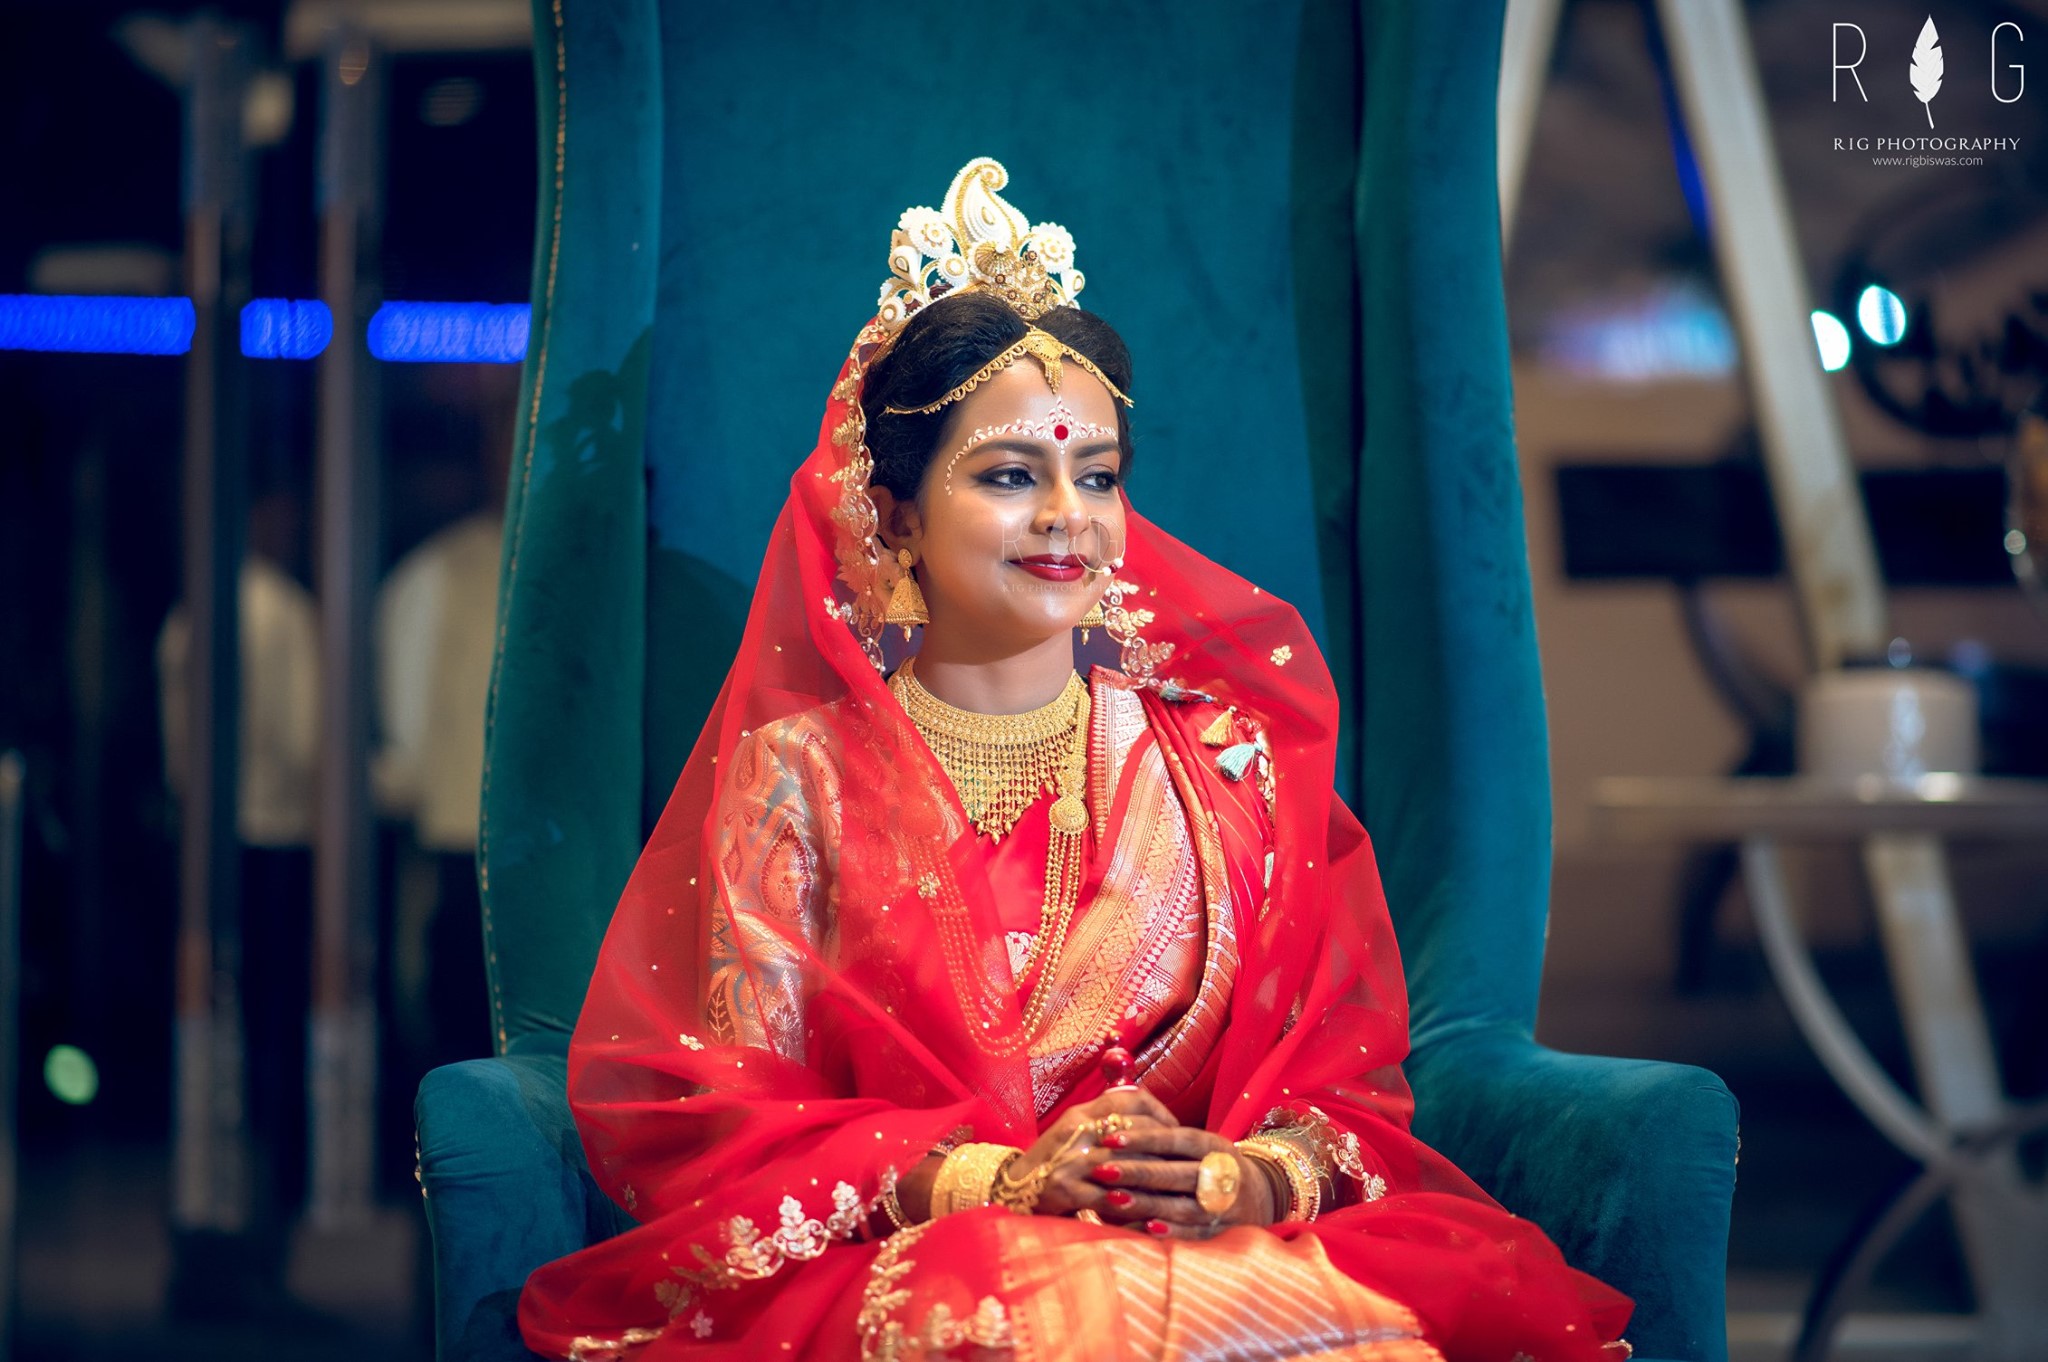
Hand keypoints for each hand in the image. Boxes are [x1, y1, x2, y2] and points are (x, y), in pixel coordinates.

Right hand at [1017, 1089, 1178, 1218]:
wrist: (1013, 1190)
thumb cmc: (1054, 1163)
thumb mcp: (1078, 1133)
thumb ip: (1109, 1123)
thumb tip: (1153, 1123)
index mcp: (1082, 1113)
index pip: (1131, 1098)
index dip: (1162, 1114)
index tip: (1177, 1132)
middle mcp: (1076, 1130)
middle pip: (1134, 1130)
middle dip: (1165, 1149)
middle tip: (1185, 1164)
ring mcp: (1069, 1159)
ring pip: (1126, 1162)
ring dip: (1154, 1178)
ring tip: (1175, 1189)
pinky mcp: (1065, 1189)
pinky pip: (1108, 1196)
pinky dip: (1132, 1204)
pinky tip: (1149, 1212)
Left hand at [1063, 1125, 1280, 1238]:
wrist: (1261, 1197)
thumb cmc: (1212, 1165)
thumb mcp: (1199, 1144)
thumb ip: (1164, 1134)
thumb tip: (1119, 1114)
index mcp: (1212, 1146)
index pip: (1176, 1139)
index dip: (1143, 1138)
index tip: (1110, 1138)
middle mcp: (1220, 1174)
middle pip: (1175, 1172)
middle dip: (1136, 1171)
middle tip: (1100, 1169)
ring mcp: (1222, 1206)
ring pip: (1181, 1205)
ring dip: (1146, 1203)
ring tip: (1112, 1198)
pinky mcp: (1221, 1232)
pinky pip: (1193, 1234)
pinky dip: (1171, 1232)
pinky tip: (1145, 1228)